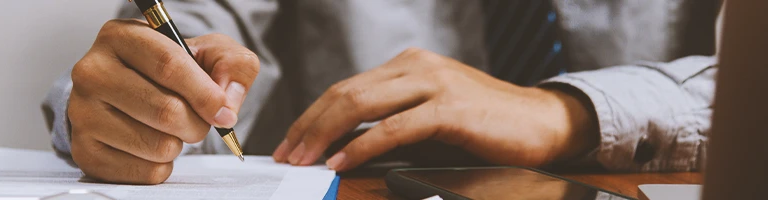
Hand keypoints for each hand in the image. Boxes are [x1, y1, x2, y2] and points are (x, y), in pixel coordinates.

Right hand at [68, 19, 258, 183]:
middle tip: (198, 121)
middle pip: (165, 110)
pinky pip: (145, 172)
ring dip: (179, 145)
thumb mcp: (208, 52)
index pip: (169, 64)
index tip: (223, 112)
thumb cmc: (170, 71)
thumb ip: (231, 64)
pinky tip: (152, 146)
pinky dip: (161, 165)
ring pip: (157, 145)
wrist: (131, 93)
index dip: (205, 93)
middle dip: (197, 123)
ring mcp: (82, 113)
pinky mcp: (84, 150)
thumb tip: (227, 102)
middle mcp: (92, 72)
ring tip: (169, 129)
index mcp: (121, 36)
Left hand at [272, 48, 596, 170]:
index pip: (346, 87)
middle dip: (309, 125)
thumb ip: (390, 124)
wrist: (543, 124)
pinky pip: (394, 128)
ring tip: (305, 159)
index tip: (291, 142)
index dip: (312, 115)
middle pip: (345, 93)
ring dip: (325, 134)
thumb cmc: (485, 127)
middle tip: (287, 154)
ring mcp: (434, 84)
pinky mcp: (449, 108)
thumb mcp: (430, 118)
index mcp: (408, 65)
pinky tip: (342, 161)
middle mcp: (417, 67)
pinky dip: (362, 146)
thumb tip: (343, 148)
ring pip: (362, 104)